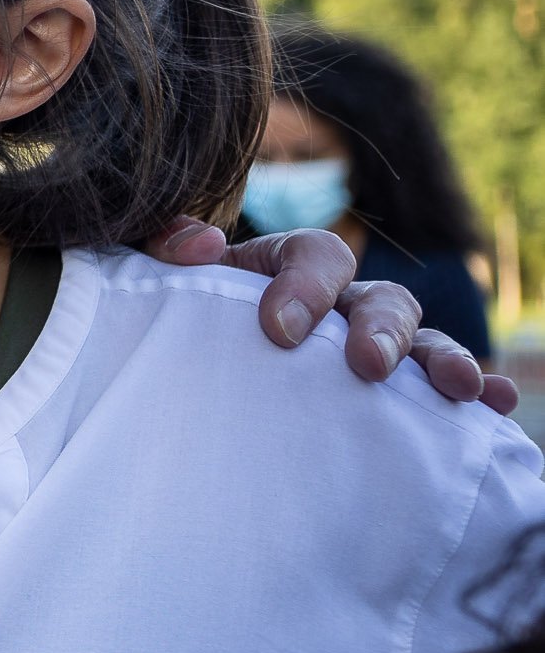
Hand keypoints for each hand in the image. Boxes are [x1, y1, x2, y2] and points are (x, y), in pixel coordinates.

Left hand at [146, 220, 517, 413]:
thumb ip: (165, 249)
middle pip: (380, 300)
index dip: (305, 284)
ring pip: (420, 343)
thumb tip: (204, 244)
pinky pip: (435, 393)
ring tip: (461, 387)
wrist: (177, 383)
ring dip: (443, 360)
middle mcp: (339, 305)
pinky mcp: (382, 398)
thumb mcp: (158, 285)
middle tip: (366, 365)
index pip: (314, 255)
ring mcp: (366, 350)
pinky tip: (494, 408)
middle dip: (380, 330)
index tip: (279, 329)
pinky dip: (474, 392)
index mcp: (285, 269)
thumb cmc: (172, 325)